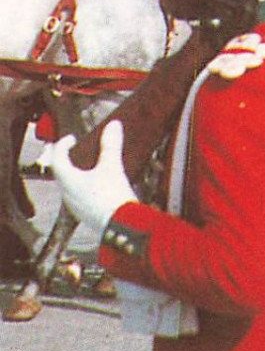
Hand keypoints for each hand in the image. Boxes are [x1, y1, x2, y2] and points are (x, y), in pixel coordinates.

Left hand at [47, 121, 138, 239]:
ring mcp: (75, 206)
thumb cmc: (111, 195)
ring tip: (91, 168)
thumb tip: (113, 125)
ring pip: (70, 186)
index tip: (71, 139)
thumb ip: (111, 145)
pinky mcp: (86, 215)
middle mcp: (67, 194)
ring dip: (77, 175)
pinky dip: (86, 187)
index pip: (57, 159)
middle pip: (62, 173)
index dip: (62, 146)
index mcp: (68, 180)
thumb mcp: (112, 165)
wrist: (120, 225)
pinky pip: (80, 197)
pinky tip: (99, 187)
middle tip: (79, 152)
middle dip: (69, 161)